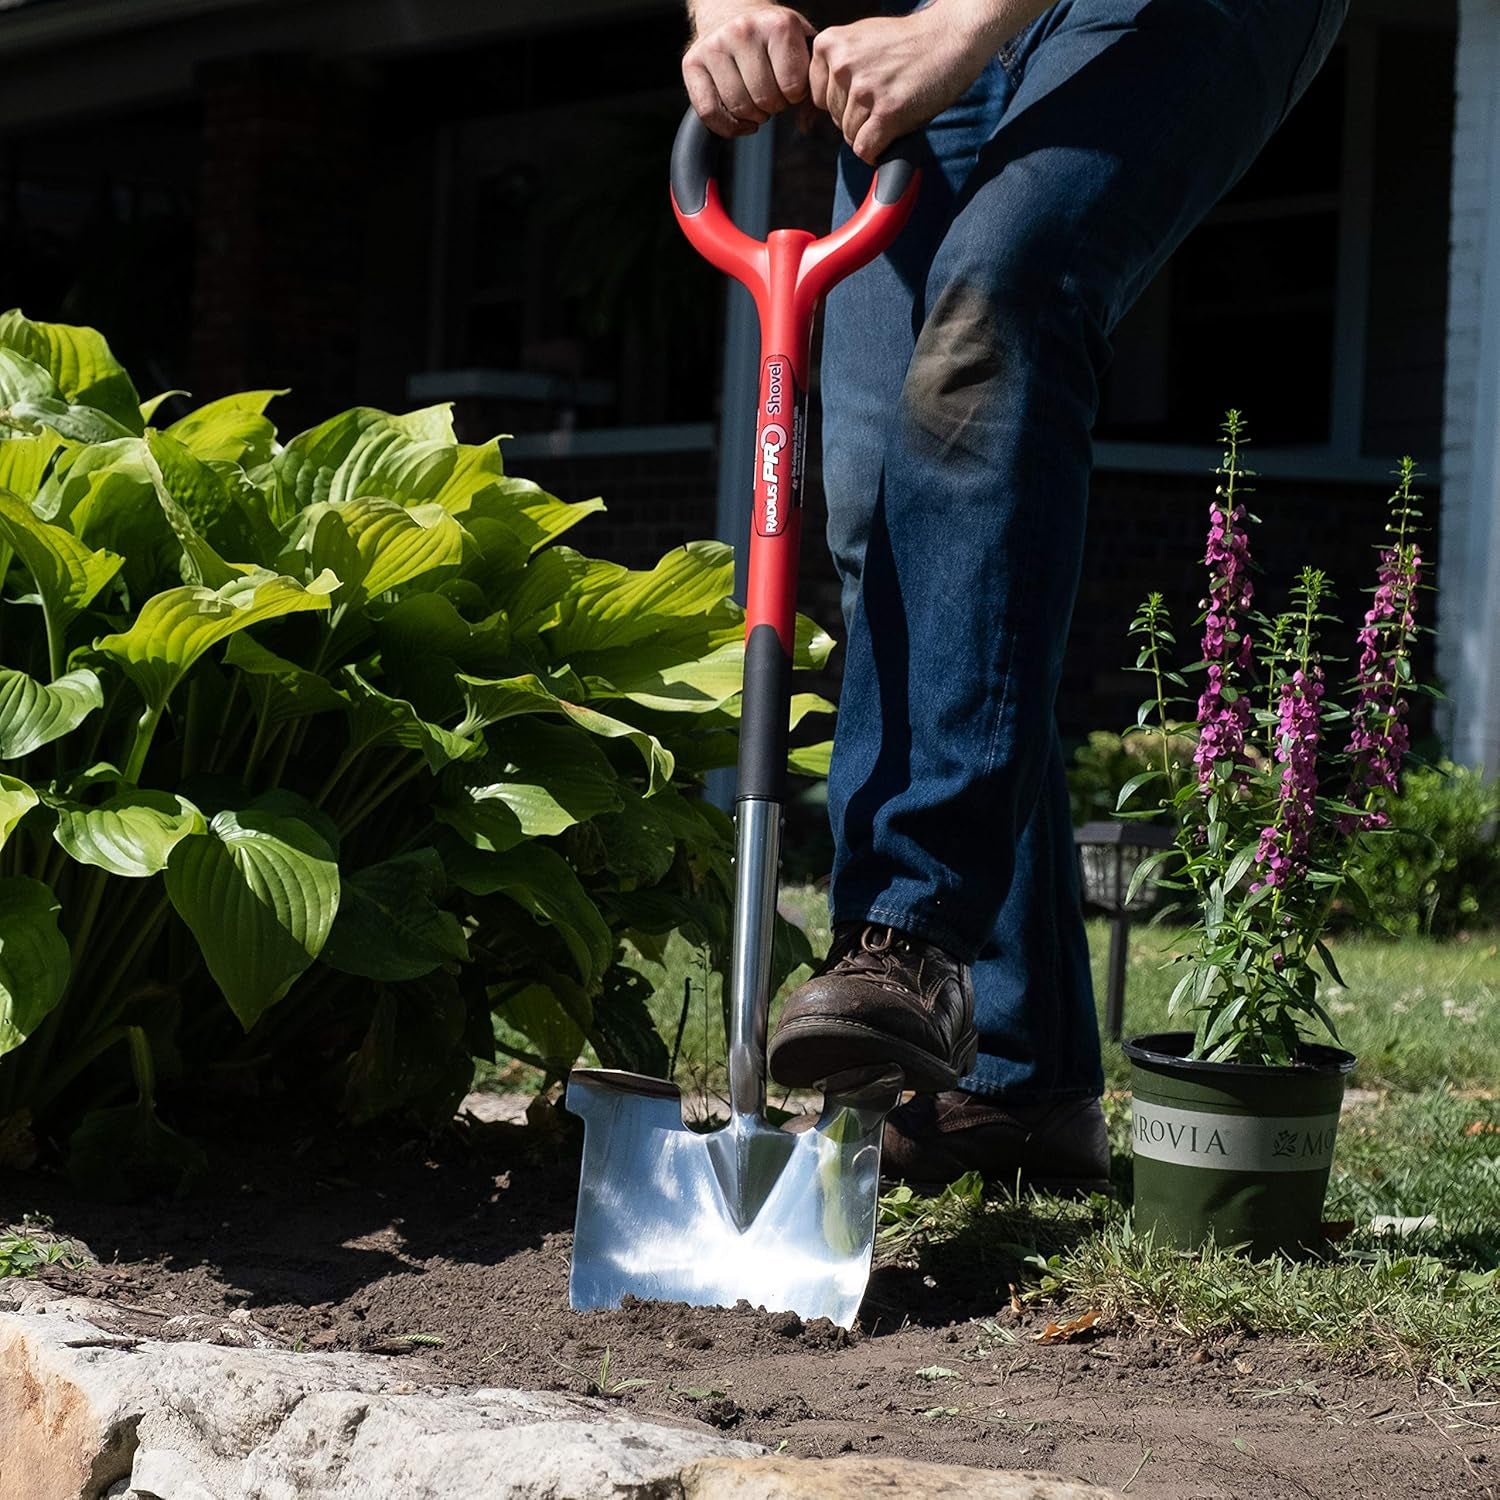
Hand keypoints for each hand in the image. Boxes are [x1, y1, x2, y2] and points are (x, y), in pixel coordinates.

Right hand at [684, 3, 816, 137]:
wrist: (732, 11)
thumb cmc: (772, 38)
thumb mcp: (800, 48)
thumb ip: (812, 84)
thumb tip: (806, 125)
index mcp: (778, 25)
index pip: (792, 87)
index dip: (795, 96)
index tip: (790, 87)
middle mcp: (743, 30)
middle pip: (764, 99)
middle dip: (773, 106)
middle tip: (771, 94)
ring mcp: (714, 45)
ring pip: (738, 107)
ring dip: (751, 116)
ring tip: (755, 100)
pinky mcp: (691, 62)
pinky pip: (709, 113)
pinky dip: (727, 127)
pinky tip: (740, 120)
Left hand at [811, 7, 995, 161]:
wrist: (950, 38)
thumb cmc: (907, 45)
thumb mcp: (860, 42)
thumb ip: (836, 68)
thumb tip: (811, 115)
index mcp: (830, 44)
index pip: (818, 99)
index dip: (843, 103)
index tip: (866, 93)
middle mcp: (842, 64)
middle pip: (835, 119)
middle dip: (858, 119)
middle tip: (885, 100)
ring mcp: (864, 89)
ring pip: (850, 136)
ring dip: (872, 133)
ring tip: (894, 109)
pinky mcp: (887, 112)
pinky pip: (865, 149)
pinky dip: (877, 152)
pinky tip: (891, 136)